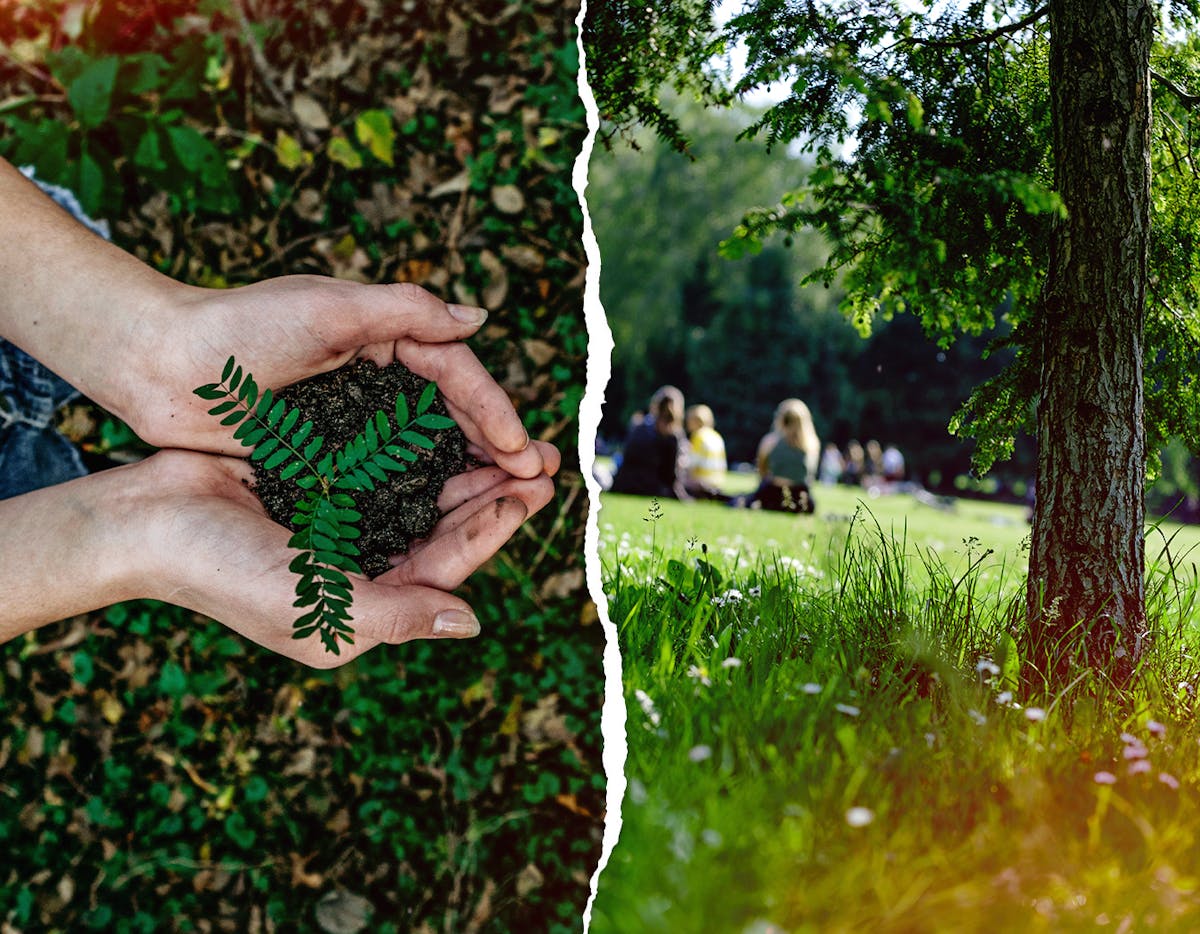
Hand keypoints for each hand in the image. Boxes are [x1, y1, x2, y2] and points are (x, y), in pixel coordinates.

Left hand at [130, 276, 546, 478]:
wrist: (157, 363)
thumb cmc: (238, 327)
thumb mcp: (326, 309)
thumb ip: (405, 310)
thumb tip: (478, 321)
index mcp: (383, 334)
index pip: (455, 374)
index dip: (493, 411)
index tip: (521, 451)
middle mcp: (376, 375)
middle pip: (451, 415)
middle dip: (496, 447)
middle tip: (538, 482)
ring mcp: (352, 416)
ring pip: (426, 448)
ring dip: (468, 474)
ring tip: (509, 503)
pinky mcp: (326, 450)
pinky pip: (386, 473)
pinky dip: (420, 491)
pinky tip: (446, 516)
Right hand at [136, 447, 557, 667]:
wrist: (147, 521)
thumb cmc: (227, 572)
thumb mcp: (322, 606)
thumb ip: (401, 613)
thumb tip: (474, 622)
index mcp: (367, 605)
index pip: (448, 566)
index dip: (493, 529)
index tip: (533, 492)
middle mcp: (363, 567)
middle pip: (445, 527)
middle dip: (494, 494)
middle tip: (543, 459)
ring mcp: (343, 524)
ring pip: (422, 493)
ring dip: (466, 467)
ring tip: (511, 438)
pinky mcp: (323, 483)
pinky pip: (385, 464)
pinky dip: (418, 447)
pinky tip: (449, 420)